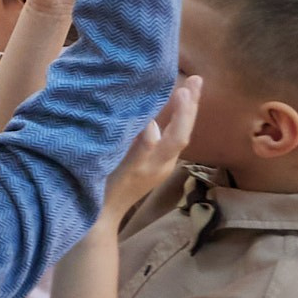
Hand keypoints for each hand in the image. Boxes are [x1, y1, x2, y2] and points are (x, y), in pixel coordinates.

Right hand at [102, 77, 199, 221]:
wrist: (100, 217)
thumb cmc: (105, 191)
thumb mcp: (122, 169)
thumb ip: (141, 147)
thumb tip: (154, 125)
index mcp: (158, 164)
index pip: (179, 135)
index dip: (183, 113)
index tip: (184, 89)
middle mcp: (163, 164)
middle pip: (183, 132)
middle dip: (191, 107)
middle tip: (198, 80)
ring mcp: (156, 165)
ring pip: (176, 134)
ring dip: (182, 112)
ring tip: (186, 89)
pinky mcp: (148, 165)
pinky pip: (166, 138)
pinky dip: (170, 120)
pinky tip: (164, 110)